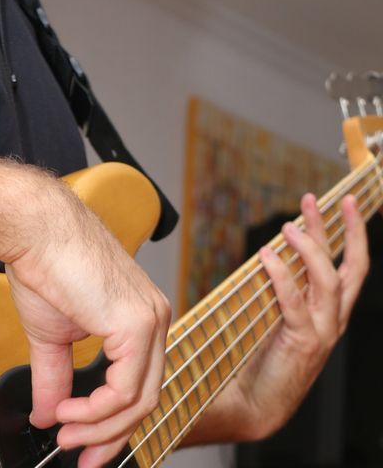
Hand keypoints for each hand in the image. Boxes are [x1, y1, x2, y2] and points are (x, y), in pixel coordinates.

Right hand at [5, 178, 170, 467]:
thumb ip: (57, 377)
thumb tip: (47, 412)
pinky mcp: (137, 322)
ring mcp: (150, 320)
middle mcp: (154, 318)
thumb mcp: (53, 336)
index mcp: (140, 319)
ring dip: (100, 427)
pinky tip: (68, 413)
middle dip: (110, 435)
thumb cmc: (45, 267)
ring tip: (65, 434)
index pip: (139, 382)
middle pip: (146, 397)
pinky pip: (126, 389)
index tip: (84, 445)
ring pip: (140, 399)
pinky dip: (96, 411)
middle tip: (79, 455)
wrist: (33, 229)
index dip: (113, 422)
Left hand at [186, 193, 368, 443]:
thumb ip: (279, 291)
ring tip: (288, 226)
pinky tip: (266, 257)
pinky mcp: (303, 343)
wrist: (253, 404)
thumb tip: (269, 256)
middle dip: (342, 230)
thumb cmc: (259, 361)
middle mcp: (332, 320)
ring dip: (310, 248)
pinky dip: (282, 277)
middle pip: (349, 268)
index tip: (334, 204)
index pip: (347, 268)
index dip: (346, 235)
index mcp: (328, 313)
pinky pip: (296, 302)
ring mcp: (322, 332)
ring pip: (329, 280)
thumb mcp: (274, 318)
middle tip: (323, 199)